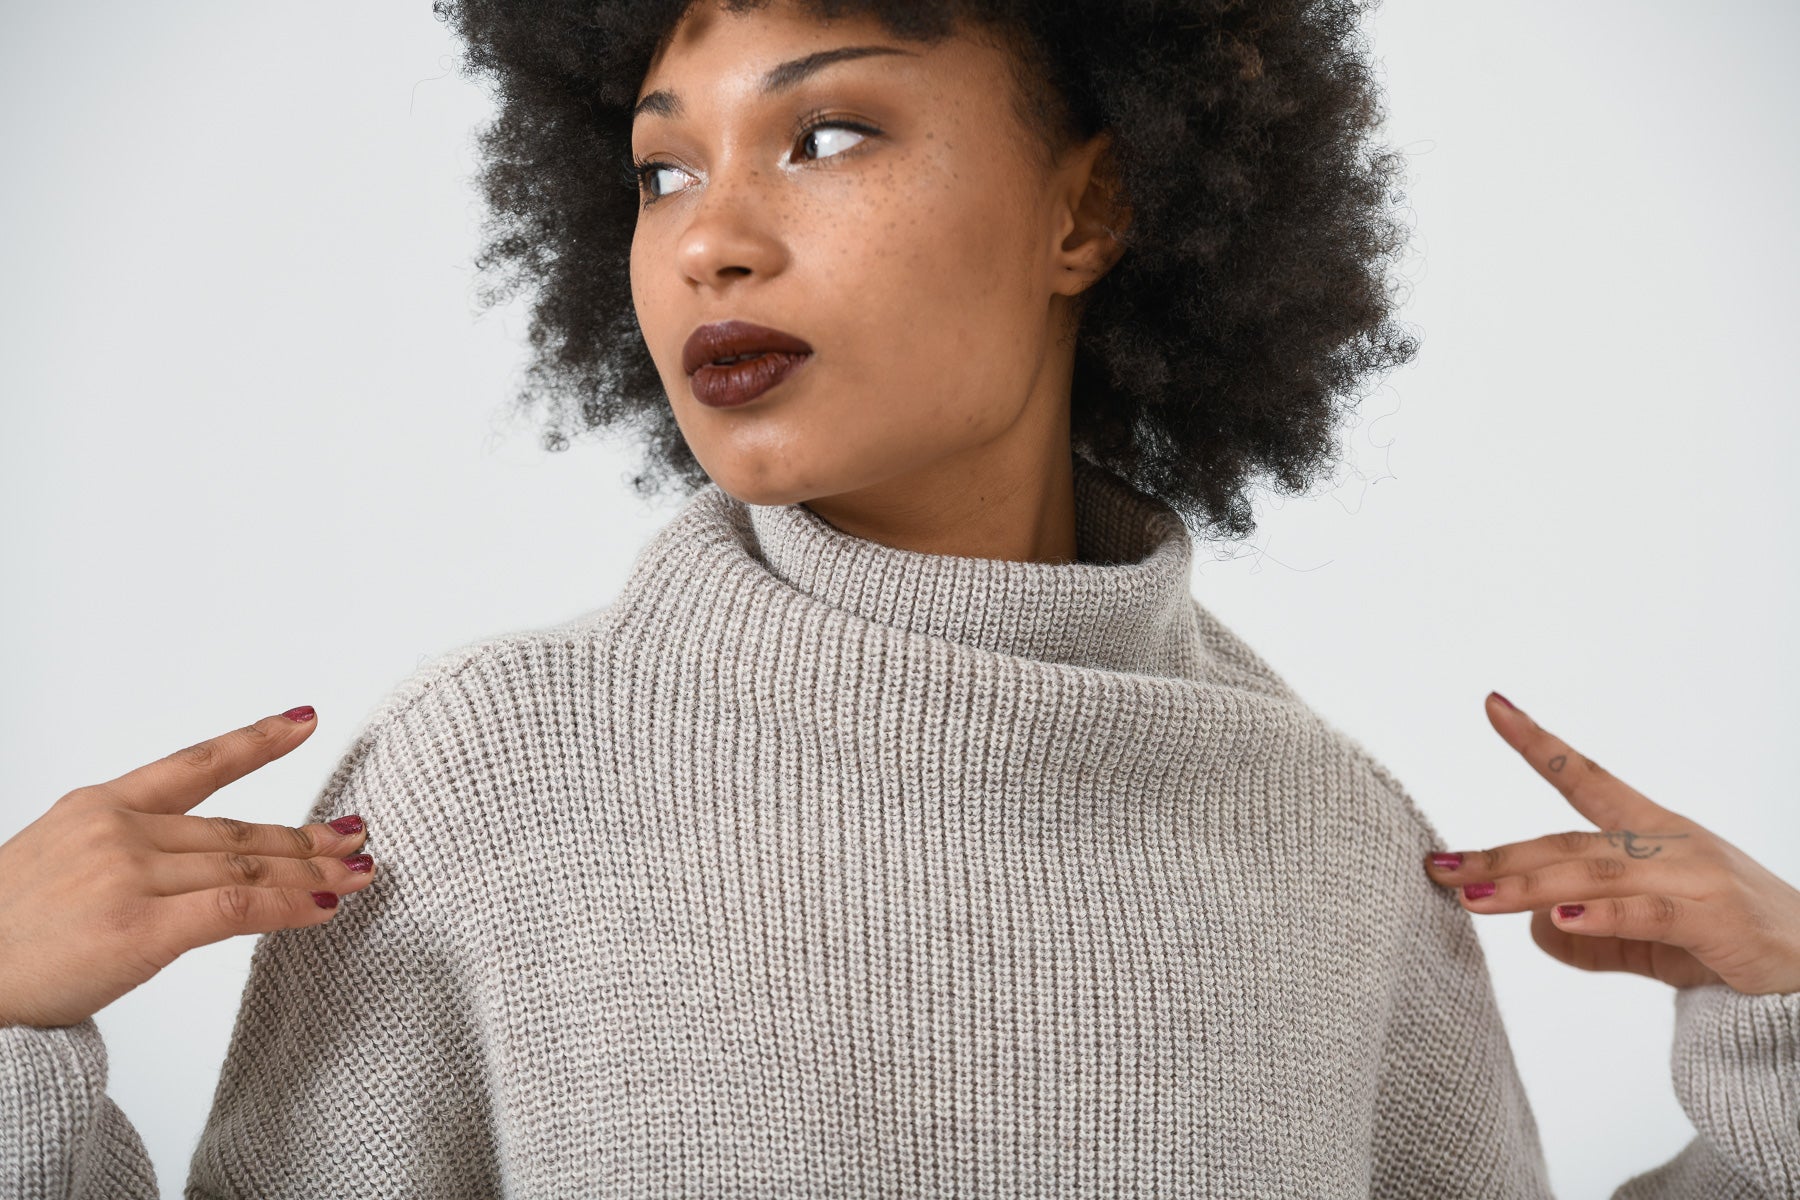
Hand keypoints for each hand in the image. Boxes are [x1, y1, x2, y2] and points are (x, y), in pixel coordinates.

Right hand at [0, 708, 376, 1029]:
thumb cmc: (1, 938)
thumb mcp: (52, 866)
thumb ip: (119, 855)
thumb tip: (186, 865)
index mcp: (95, 808)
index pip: (194, 765)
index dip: (256, 742)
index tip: (303, 721)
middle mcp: (118, 831)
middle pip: (236, 830)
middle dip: (305, 838)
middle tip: (355, 836)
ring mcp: (130, 877)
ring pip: (247, 865)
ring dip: (313, 872)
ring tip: (358, 873)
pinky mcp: (141, 928)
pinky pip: (238, 906)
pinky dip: (290, 906)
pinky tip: (324, 908)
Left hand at [1421, 692, 1799, 996]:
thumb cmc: (1735, 945)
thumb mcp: (1655, 939)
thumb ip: (1597, 936)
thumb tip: (1536, 931)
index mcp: (1656, 833)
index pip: (1588, 779)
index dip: (1539, 743)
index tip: (1493, 706)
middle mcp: (1672, 843)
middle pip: (1570, 842)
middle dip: (1499, 855)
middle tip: (1438, 866)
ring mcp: (1696, 877)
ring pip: (1595, 872)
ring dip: (1527, 885)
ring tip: (1472, 895)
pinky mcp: (1716, 919)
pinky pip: (1647, 913)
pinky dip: (1599, 915)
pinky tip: (1555, 920)